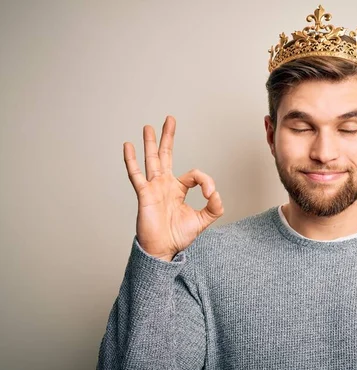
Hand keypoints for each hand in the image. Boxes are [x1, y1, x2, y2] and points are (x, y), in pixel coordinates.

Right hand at [123, 115, 223, 260]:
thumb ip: (214, 207)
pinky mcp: (144, 194)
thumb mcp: (203, 220)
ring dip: (150, 143)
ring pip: (151, 160)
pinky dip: (131, 160)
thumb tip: (216, 193)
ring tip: (148, 127)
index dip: (206, 181)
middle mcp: (164, 185)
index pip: (194, 175)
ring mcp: (153, 188)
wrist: (163, 250)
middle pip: (166, 155)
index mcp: (178, 189)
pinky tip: (128, 146)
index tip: (210, 194)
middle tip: (170, 119)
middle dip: (168, 137)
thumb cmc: (178, 236)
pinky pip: (136, 175)